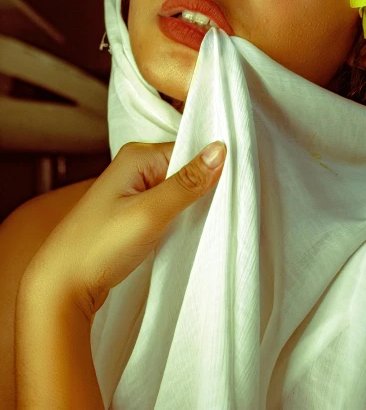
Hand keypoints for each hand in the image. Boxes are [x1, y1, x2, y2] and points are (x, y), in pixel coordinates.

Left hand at [22, 139, 226, 319]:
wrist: (61, 288)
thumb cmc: (99, 247)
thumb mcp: (150, 213)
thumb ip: (187, 182)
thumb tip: (220, 149)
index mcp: (136, 155)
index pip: (189, 150)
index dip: (211, 169)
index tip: (233, 187)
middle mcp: (133, 167)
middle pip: (184, 169)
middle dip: (201, 188)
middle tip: (220, 208)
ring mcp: (131, 191)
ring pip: (176, 190)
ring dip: (190, 205)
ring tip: (202, 222)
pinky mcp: (131, 213)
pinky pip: (166, 207)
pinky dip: (178, 218)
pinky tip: (184, 231)